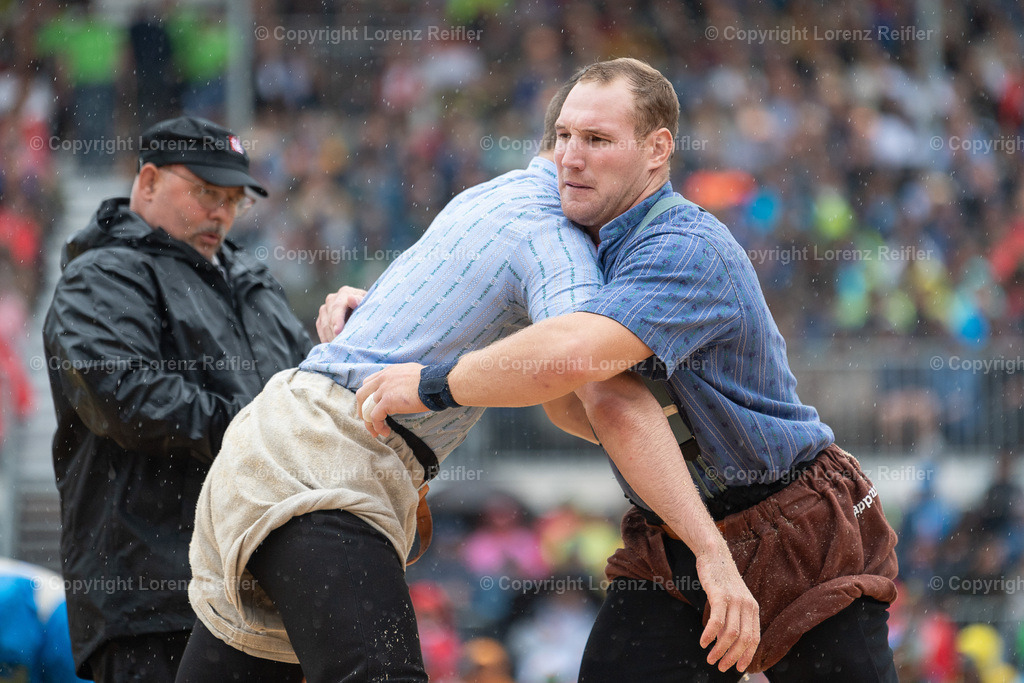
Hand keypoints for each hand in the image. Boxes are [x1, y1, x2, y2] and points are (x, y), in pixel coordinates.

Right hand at [316, 286, 366, 342]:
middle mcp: (332, 299)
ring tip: (338, 347)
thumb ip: (360, 301)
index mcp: (345, 293)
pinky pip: (320, 329)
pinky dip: (325, 338)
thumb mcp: (368, 303)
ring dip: (330, 337)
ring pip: (323, 324)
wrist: (365, 310)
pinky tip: (332, 346)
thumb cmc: (369, 307)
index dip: (337, 319)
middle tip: (340, 345)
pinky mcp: (321, 318)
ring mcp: (325, 309)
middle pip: (329, 317)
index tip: (338, 331)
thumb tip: (351, 299)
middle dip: (334, 332)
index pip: (337, 307)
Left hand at [356, 363, 428, 436]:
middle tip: (368, 419)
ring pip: (366, 408)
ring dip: (369, 422)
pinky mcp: (387, 401)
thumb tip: (405, 386)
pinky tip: (385, 432)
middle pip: (362, 394)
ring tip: (376, 431)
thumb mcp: (411, 373)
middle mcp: (383, 378)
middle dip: (362, 408)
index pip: (369, 382)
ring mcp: (383, 389)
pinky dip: (377, 426)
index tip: (373, 406)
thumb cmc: (431, 381)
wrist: (436, 384)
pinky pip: (375, 417)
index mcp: (389, 371)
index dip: (368, 395)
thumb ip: (402, 379)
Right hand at [694, 543, 759, 672]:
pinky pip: (716, 621)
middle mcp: (747, 605)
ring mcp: (734, 600)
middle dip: (732, 657)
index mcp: (753, 608)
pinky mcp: (720, 595)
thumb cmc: (722, 580)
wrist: (715, 555)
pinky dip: (710, 635)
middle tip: (720, 667)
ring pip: (730, 633)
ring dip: (719, 650)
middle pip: (744, 640)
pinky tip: (703, 642)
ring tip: (710, 659)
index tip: (738, 669)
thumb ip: (734, 618)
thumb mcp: (734, 600)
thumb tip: (728, 642)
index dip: (747, 656)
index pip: (754, 639)